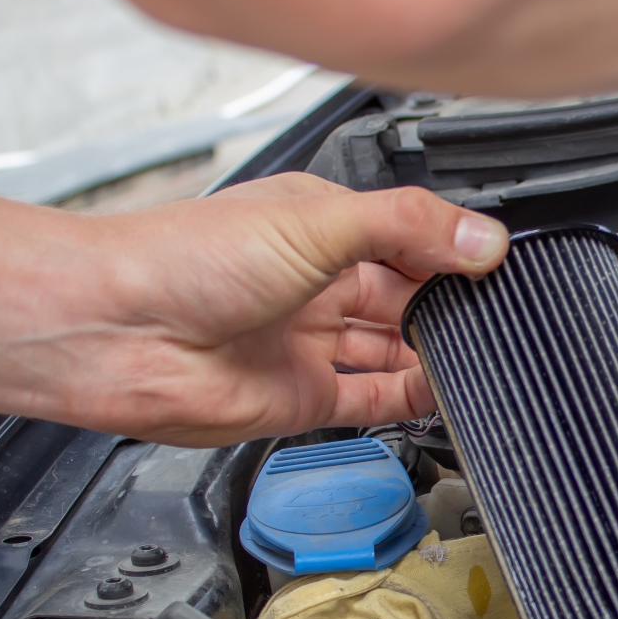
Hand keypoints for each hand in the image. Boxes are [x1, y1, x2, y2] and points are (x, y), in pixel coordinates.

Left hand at [0, 173, 507, 446]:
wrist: (118, 331)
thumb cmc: (185, 258)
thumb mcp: (318, 220)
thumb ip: (408, 226)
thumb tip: (482, 237)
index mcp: (322, 224)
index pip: (411, 234)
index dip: (453, 248)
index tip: (497, 261)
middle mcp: (319, 280)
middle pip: (410, 294)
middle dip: (454, 303)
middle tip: (499, 312)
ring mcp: (311, 340)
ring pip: (397, 349)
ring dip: (438, 352)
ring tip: (484, 353)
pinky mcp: (305, 396)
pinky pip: (376, 399)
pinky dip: (415, 398)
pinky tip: (448, 392)